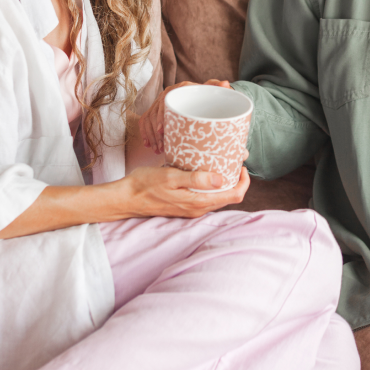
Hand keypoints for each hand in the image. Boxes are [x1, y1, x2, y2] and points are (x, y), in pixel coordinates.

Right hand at [118, 165, 249, 217]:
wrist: (126, 198)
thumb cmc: (145, 185)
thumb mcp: (170, 177)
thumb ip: (195, 179)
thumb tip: (220, 179)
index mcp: (198, 203)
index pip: (234, 196)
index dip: (243, 181)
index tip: (240, 164)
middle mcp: (198, 209)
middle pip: (229, 197)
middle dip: (236, 179)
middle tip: (232, 159)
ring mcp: (191, 209)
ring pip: (218, 196)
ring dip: (224, 182)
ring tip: (221, 162)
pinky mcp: (184, 205)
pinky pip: (206, 196)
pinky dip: (211, 185)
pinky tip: (205, 171)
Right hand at [140, 79, 232, 154]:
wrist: (203, 99)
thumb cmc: (209, 98)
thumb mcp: (213, 94)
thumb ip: (218, 89)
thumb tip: (225, 83)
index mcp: (181, 87)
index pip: (166, 102)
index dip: (162, 117)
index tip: (162, 131)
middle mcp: (168, 92)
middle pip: (155, 112)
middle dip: (156, 131)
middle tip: (161, 146)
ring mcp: (160, 101)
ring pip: (149, 119)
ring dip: (152, 136)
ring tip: (158, 150)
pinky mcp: (155, 109)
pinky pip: (145, 121)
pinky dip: (146, 133)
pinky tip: (149, 146)